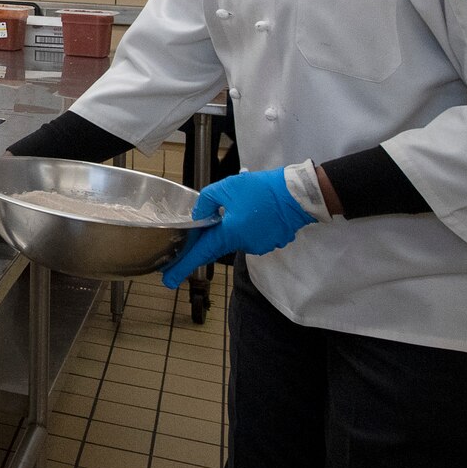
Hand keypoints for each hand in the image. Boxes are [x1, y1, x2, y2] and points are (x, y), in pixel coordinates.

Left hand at [161, 168, 314, 289]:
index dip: (183, 267)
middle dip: (213, 235)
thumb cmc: (262, 189)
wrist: (298, 194)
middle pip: (218, 244)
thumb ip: (207, 201)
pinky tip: (256, 211)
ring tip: (246, 204)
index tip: (168, 280)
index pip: (201, 254)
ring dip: (235, 226)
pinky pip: (252, 236)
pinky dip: (249, 226)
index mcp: (229, 234)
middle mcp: (243, 245)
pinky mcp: (270, 243)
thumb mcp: (227, 187)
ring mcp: (258, 246)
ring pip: (236, 238)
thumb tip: (198, 216)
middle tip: (216, 222)